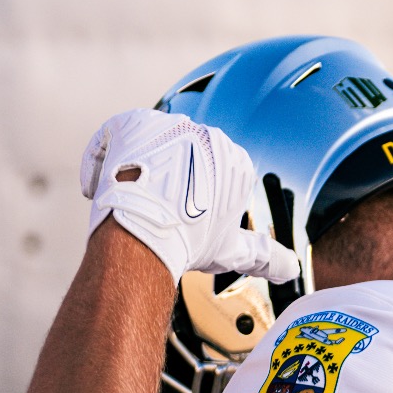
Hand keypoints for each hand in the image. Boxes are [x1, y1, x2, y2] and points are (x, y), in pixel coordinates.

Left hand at [80, 109, 298, 285]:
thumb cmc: (188, 244)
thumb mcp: (232, 250)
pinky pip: (114, 135)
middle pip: (177, 155)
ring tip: (125, 197)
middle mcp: (208, 135)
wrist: (145, 238)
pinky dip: (104, 159)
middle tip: (147, 210)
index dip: (186, 196)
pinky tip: (101, 185)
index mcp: (235, 161)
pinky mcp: (136, 122)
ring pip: (148, 144)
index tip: (173, 215)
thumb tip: (291, 270)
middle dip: (162, 180)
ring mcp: (172, 125)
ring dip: (135, 168)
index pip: (205, 172)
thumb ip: (264, 256)